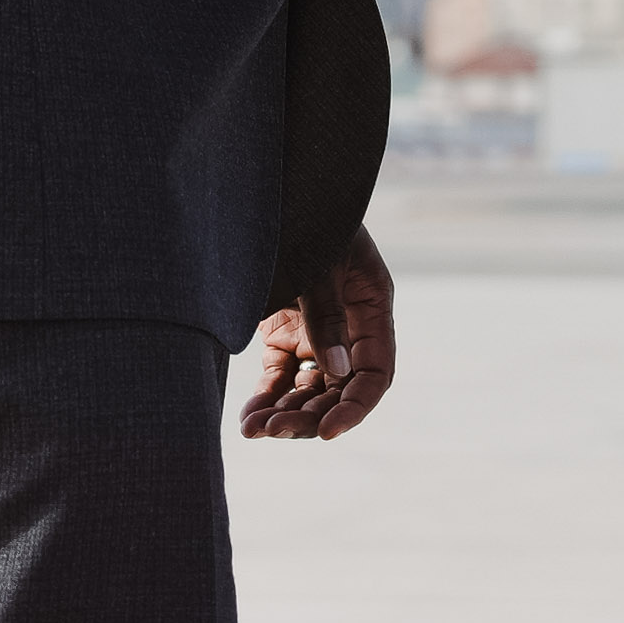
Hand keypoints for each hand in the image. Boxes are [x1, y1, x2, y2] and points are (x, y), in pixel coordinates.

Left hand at [240, 225, 395, 440]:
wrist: (268, 191)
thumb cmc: (304, 216)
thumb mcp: (318, 261)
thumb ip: (326, 314)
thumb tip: (338, 372)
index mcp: (370, 305)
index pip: (375, 371)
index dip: (356, 406)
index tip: (328, 431)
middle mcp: (348, 325)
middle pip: (339, 388)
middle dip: (311, 415)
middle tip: (277, 430)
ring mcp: (315, 330)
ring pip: (309, 390)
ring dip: (286, 414)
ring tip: (255, 430)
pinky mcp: (284, 333)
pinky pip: (280, 376)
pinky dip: (266, 399)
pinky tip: (248, 421)